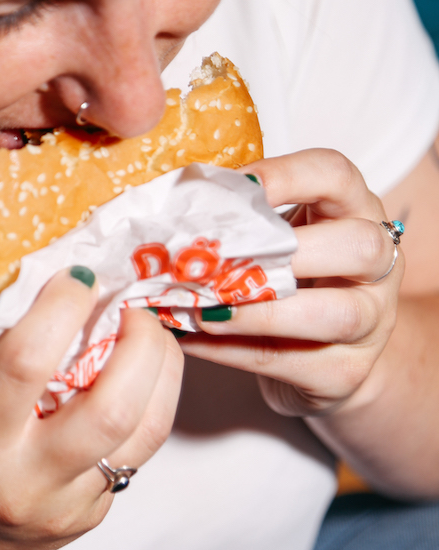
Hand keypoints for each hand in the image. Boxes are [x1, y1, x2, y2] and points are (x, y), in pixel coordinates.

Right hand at [0, 267, 182, 549]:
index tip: (78, 274)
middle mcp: (26, 481)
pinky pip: (134, 453)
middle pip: (113, 407)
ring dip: (161, 371)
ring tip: (148, 333)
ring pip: (145, 433)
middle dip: (139, 340)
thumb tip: (32, 285)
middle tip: (132, 303)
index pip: (27, 364)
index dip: (61, 306)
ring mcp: (66, 506)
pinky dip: (145, 404)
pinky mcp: (91, 516)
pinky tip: (133, 376)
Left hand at [180, 150, 403, 417]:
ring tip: (203, 310)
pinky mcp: (346, 372)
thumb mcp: (281, 238)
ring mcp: (373, 322)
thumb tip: (170, 215)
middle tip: (223, 258)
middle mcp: (379, 265)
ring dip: (260, 312)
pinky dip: (232, 350)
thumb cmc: (295, 282)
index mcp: (357, 212)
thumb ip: (245, 222)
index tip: (234, 187)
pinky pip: (289, 360)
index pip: (336, 176)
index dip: (286, 176)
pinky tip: (192, 339)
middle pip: (359, 246)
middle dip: (289, 250)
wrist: (327, 357)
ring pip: (337, 314)